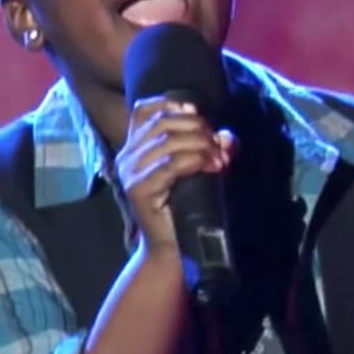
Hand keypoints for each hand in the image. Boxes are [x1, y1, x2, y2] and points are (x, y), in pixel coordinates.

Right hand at [115, 97, 236, 255]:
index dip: (172, 104)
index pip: (144, 110)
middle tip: (218, 146)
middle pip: (162, 123)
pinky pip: (170, 164)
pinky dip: (195, 160)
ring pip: (168, 142)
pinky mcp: (140, 191)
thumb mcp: (199, 168)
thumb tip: (227, 137)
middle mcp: (127, 157)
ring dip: (201, 145)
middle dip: (197, 128)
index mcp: (134, 147)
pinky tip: (211, 167)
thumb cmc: (186, 207)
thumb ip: (211, 148)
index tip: (198, 114)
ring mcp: (130, 174)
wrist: (174, 248)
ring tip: (220, 159)